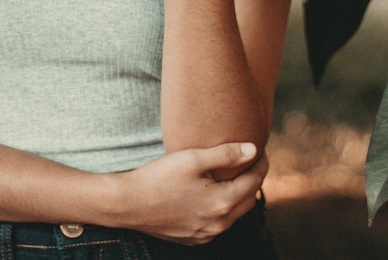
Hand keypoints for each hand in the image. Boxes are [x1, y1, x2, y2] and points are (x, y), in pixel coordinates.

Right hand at [113, 142, 266, 245]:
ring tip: (232, 174)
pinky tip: (212, 193)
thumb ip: (226, 154)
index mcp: (221, 203)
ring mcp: (206, 234)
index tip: (259, 149)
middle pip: (248, 200)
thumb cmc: (158, 177)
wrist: (127, 203)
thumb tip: (253, 149)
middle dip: (252, 179)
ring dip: (238, 195)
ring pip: (234, 213)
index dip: (260, 163)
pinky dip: (221, 208)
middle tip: (249, 160)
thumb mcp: (192, 158)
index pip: (254, 181)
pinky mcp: (194, 239)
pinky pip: (217, 223)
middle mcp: (218, 224)